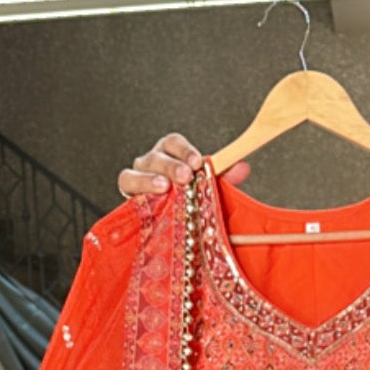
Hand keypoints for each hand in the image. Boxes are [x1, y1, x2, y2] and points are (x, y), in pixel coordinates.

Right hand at [117, 133, 250, 200]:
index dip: (184, 150)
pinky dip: (137, 190)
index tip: (197, 163)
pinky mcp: (129, 196)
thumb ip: (224, 178)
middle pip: (156, 156)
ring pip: (137, 170)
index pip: (172, 143)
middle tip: (185, 176)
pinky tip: (149, 198)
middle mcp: (151, 163)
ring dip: (150, 178)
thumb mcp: (208, 188)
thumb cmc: (189, 200)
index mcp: (170, 155)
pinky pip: (126, 187)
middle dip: (171, 165)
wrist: (172, 226)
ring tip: (164, 187)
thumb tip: (243, 167)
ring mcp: (138, 178)